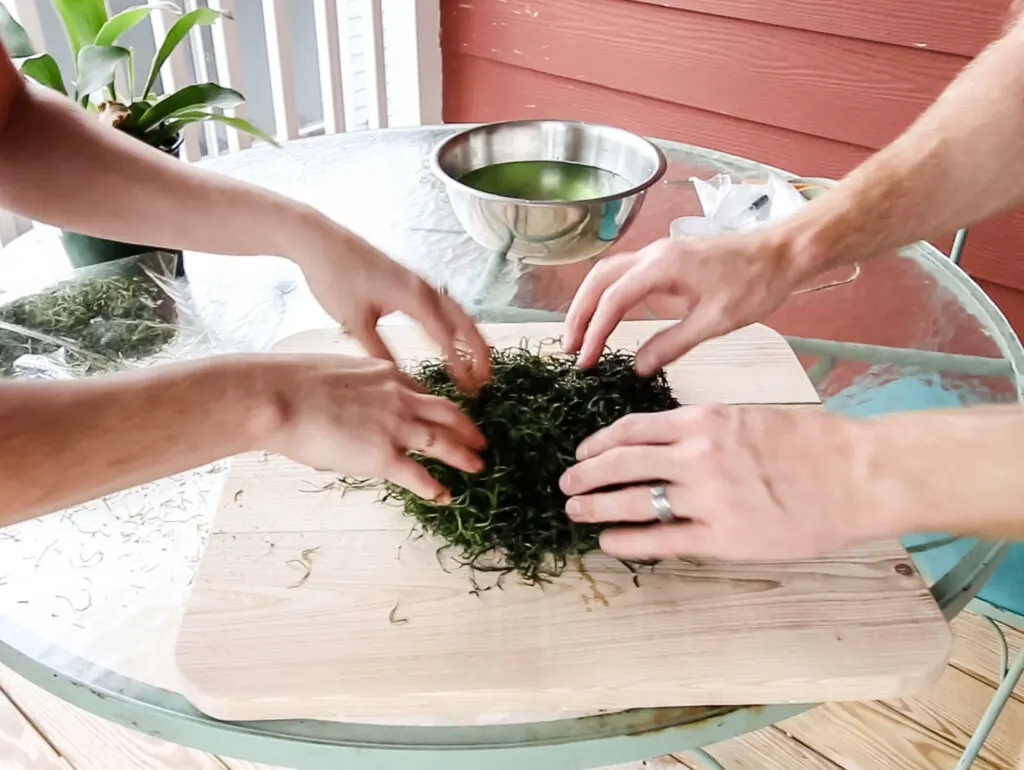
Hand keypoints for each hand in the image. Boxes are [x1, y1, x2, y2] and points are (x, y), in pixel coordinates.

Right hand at [256, 354, 485, 501]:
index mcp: (386, 373)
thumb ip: (353, 390)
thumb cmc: (291, 383)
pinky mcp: (383, 456)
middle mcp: (399, 397)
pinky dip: (436, 487)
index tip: (448, 416)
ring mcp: (395, 426)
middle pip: (447, 413)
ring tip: (478, 466)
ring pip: (443, 442)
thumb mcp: (335, 374)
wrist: (280, 396)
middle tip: (481, 440)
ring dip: (464, 455)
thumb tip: (346, 407)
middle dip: (467, 428)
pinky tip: (445, 495)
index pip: (423, 391)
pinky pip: (419, 475)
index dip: (438, 407)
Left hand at [292, 220, 490, 391]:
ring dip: (470, 336)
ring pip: (457, 311)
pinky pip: (444, 305)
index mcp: (415, 298)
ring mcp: (419, 283)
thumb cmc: (336, 279)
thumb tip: (400, 377)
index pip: (447, 337)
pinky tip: (452, 336)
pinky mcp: (410, 281)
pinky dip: (456, 324)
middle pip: (464, 321)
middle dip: (478, 350)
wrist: (322, 242)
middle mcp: (424, 289)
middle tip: (487, 377)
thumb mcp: (356, 322)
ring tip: (480, 361)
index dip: (460, 364)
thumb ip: (380, 351)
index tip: (469, 388)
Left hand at [558, 405, 882, 560]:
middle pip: (620, 462)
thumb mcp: (750, 418)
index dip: (597, 443)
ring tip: (575, 513)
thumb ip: (706, 430)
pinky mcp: (723, 537)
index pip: (631, 429)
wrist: (858, 474)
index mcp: (703, 421)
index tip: (582, 453)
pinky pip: (661, 540)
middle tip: (565, 485)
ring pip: (632, 500)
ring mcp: (708, 497)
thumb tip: (667, 444)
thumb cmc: (813, 443)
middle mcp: (697, 454)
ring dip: (595, 506)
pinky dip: (628, 541)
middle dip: (584, 474)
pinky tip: (610, 542)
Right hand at [563, 232, 801, 375]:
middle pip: (598, 280)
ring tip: (580, 337)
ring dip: (589, 304)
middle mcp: (653, 254)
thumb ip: (672, 344)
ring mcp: (658, 254)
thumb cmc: (756, 283)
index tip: (586, 361)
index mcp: (662, 266)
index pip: (613, 300)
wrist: (783, 253)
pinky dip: (607, 297)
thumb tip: (637, 366)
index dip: (595, 332)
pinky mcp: (666, 260)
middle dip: (579, 314)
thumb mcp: (715, 322)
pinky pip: (624, 275)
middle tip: (571, 349)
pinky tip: (607, 319)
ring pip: (607, 274)